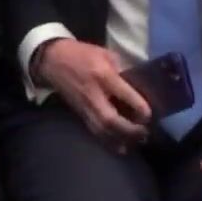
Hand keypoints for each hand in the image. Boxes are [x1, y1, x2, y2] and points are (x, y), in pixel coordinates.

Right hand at [36, 39, 151, 150]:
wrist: (51, 60)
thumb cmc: (81, 54)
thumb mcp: (106, 54)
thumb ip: (122, 69)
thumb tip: (137, 86)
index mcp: (103, 76)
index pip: (123, 94)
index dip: (139, 107)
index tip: (150, 114)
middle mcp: (93, 94)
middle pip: (110, 119)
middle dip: (129, 130)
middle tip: (145, 132)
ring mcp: (84, 106)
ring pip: (101, 129)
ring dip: (120, 139)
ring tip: (136, 142)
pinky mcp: (79, 113)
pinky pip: (94, 131)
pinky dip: (108, 140)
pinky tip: (120, 146)